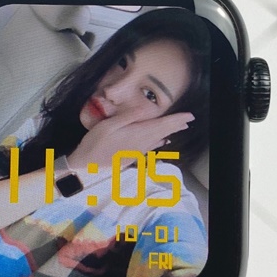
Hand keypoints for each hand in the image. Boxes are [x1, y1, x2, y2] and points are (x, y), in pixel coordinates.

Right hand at [68, 111, 193, 170]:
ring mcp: (137, 152)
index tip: (189, 116)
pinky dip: (160, 142)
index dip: (176, 120)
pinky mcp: (132, 157)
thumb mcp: (108, 125)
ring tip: (180, 127)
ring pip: (159, 140)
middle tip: (189, 120)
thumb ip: (127, 117)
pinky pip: (151, 147)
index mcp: (137, 134)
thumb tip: (145, 109)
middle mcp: (141, 144)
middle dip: (176, 125)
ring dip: (170, 132)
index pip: (162, 125)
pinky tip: (163, 142)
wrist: (86, 167)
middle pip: (163, 132)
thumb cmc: (94, 144)